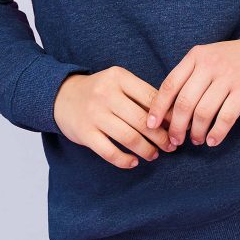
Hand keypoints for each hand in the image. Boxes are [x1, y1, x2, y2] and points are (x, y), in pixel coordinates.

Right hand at [53, 66, 177, 168]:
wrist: (61, 96)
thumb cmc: (99, 92)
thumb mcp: (118, 83)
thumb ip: (141, 95)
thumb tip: (173, 117)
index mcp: (119, 77)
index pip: (151, 97)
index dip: (168, 115)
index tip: (178, 127)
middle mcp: (106, 93)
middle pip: (142, 120)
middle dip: (161, 137)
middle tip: (171, 146)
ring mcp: (94, 114)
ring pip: (129, 137)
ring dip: (147, 150)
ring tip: (155, 154)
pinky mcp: (84, 133)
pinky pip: (110, 152)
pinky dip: (125, 160)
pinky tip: (134, 162)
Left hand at [145, 37, 239, 148]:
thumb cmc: (229, 61)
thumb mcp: (205, 59)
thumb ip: (188, 77)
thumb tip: (167, 110)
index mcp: (195, 56)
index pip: (170, 85)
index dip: (158, 108)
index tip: (151, 126)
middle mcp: (210, 64)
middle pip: (185, 102)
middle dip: (177, 126)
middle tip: (175, 140)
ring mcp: (228, 76)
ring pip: (204, 112)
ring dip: (197, 132)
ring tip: (196, 141)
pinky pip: (227, 116)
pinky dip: (217, 132)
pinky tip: (212, 141)